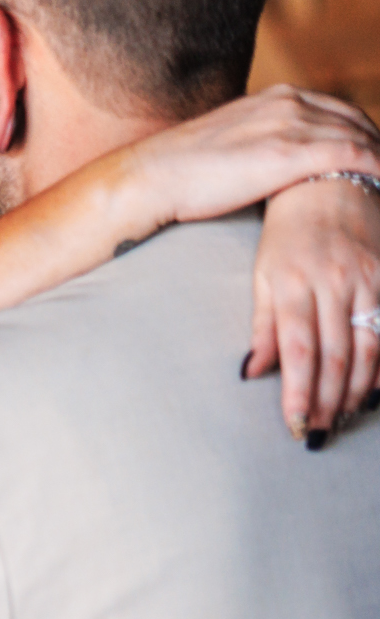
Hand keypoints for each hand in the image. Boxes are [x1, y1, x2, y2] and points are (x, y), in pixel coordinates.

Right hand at [118, 85, 379, 226]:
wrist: (152, 176)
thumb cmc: (181, 170)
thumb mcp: (229, 141)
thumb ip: (258, 140)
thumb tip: (268, 163)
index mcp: (275, 98)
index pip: (338, 110)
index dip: (362, 133)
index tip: (372, 157)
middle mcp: (289, 103)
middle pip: (356, 120)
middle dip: (377, 144)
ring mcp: (291, 125)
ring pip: (360, 136)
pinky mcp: (289, 153)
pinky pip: (354, 156)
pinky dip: (376, 168)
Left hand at [250, 178, 379, 437]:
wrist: (329, 185)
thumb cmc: (287, 234)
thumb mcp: (262, 275)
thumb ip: (262, 325)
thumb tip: (251, 372)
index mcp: (293, 287)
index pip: (298, 352)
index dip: (299, 393)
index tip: (296, 424)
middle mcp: (334, 285)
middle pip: (336, 357)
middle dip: (329, 401)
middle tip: (319, 432)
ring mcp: (368, 281)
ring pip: (370, 347)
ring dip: (358, 389)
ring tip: (345, 416)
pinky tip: (376, 387)